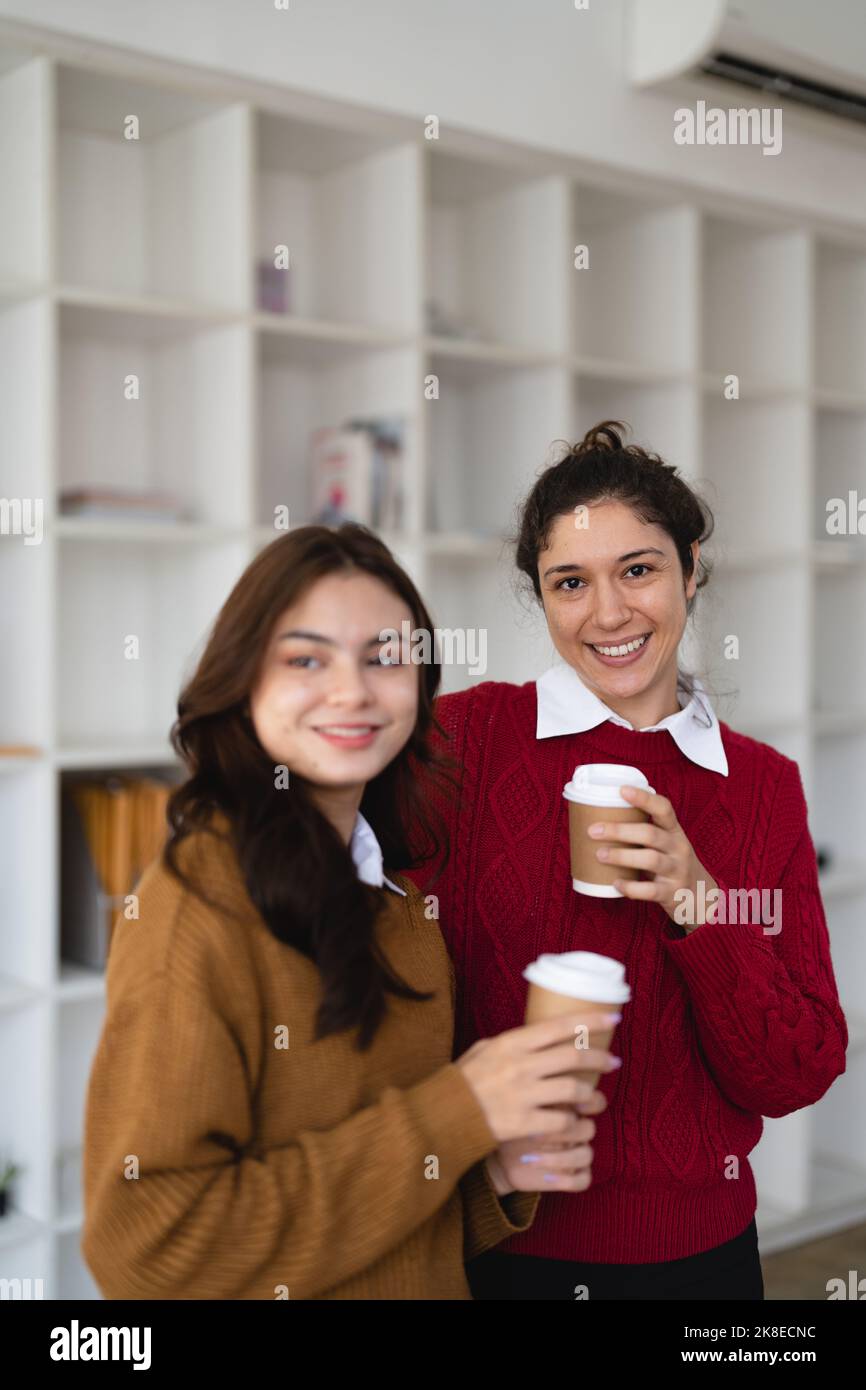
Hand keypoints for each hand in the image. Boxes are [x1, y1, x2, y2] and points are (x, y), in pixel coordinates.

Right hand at [456, 1012, 619, 1143]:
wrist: (445, 1116)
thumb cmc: (465, 1081)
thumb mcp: (484, 1050)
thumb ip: (512, 1043)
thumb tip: (540, 1034)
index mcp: (512, 1043)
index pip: (559, 1026)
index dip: (590, 1021)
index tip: (613, 1018)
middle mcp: (520, 1066)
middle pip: (573, 1057)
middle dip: (600, 1058)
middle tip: (614, 1061)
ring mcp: (523, 1095)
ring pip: (572, 1090)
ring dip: (589, 1094)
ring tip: (594, 1097)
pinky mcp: (524, 1123)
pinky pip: (561, 1121)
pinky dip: (572, 1121)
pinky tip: (573, 1121)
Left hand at [485, 1108, 601, 1194]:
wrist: (502, 1158)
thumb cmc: (510, 1129)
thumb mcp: (518, 1115)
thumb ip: (533, 1105)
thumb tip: (535, 1097)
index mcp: (568, 1110)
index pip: (594, 1102)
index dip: (592, 1103)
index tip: (575, 1105)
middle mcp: (576, 1131)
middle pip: (588, 1129)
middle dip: (563, 1132)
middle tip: (533, 1135)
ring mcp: (575, 1154)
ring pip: (586, 1155)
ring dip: (559, 1158)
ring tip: (530, 1159)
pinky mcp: (571, 1176)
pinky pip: (583, 1180)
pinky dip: (568, 1180)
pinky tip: (547, 1178)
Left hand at [587, 784, 719, 930]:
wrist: (699, 896)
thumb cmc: (672, 863)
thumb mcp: (666, 842)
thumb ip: (643, 831)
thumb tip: (599, 817)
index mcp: (674, 831)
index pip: (663, 808)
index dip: (644, 798)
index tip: (622, 790)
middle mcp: (678, 848)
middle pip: (650, 834)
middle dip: (620, 830)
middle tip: (593, 830)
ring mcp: (676, 871)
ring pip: (650, 859)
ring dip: (622, 856)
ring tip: (599, 854)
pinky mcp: (671, 893)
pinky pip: (650, 890)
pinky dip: (631, 887)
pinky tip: (616, 883)